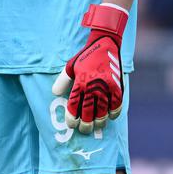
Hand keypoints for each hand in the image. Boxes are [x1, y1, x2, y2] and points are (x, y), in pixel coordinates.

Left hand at [52, 3, 126, 134]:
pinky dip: (113, 113)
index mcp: (80, 82)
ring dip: (99, 121)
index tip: (71, 124)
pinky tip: (110, 117)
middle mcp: (93, 87)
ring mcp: (106, 87)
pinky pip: (116, 105)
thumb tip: (55, 93)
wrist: (105, 43)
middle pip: (88, 112)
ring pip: (102, 112)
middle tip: (84, 130)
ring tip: (96, 126)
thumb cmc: (86, 56)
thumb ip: (63, 80)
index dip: (72, 118)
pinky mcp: (117, 86)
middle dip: (85, 124)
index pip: (74, 106)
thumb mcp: (70, 66)